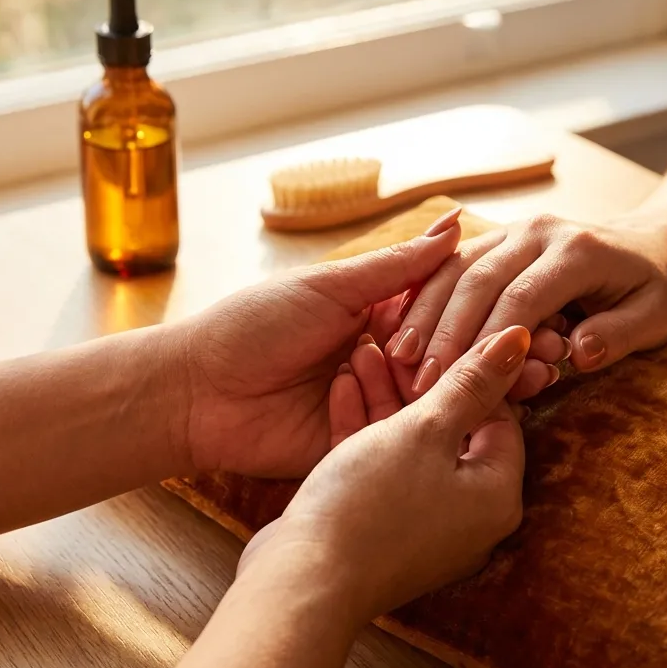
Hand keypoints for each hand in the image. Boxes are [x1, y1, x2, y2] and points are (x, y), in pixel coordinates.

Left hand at [179, 208, 462, 477]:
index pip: (440, 309)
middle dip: (439, 352)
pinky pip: (391, 436)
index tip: (467, 303)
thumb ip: (398, 264)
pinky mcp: (357, 445)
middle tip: (417, 345)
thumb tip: (458, 222)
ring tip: (365, 365)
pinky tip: (342, 392)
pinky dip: (375, 413)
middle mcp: (384, 359)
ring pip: (424, 400)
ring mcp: (372, 404)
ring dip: (402, 380)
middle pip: (440, 358)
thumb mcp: (331, 287)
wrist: (199, 390)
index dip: (456, 308)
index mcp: (379, 314)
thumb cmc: (255, 325)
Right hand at [238, 325, 530, 618]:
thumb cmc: (372, 505)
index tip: (438, 336)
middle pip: (455, 430)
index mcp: (497, 496)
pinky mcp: (382, 531)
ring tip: (363, 350)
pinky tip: (342, 385)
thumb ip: (472, 382)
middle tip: (397, 340)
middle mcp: (470, 518)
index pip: (502, 416)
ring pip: (412, 447)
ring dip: (387, 398)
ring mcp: (424, 528)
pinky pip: (382, 471)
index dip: (470, 371)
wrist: (302, 583)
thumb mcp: (426, 430)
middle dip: (420, 381)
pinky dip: (365, 432)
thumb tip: (521, 338)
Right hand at [389, 214, 666, 397]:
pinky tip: (402, 332)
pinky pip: (451, 265)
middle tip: (419, 380)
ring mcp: (512, 230)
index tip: (459, 382)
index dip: (487, 341)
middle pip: (478, 279)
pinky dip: (423, 297)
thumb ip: (619, 335)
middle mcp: (538, 231)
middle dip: (444, 332)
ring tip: (399, 360)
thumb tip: (578, 355)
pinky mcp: (494, 239)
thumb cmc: (649, 290)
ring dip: (423, 314)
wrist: (646, 246)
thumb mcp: (655, 316)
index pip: (522, 297)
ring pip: (454, 268)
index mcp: (577, 250)